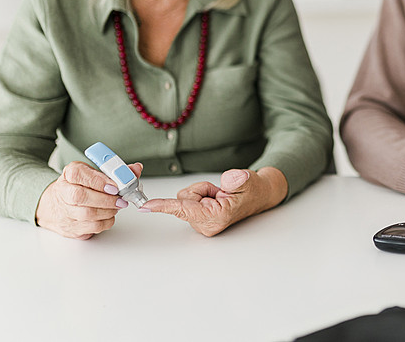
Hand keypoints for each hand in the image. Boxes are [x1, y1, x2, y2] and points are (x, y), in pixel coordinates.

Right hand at [36, 160, 142, 239]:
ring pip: (87, 214)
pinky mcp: (70, 228)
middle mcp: (63, 192)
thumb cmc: (78, 186)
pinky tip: (109, 215)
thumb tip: (136, 169)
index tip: (114, 185)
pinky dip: (105, 222)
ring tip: (116, 206)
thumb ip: (116, 171)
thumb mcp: (93, 172)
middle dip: (106, 199)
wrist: (55, 205)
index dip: (98, 181)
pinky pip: (91, 227)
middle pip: (81, 197)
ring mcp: (64, 211)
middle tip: (120, 199)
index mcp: (69, 174)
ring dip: (108, 211)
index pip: (78, 174)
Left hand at [140, 167, 287, 236]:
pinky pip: (189, 200)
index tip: (146, 206)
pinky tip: (216, 198)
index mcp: (216, 217)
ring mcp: (202, 223)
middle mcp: (206, 225)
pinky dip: (201, 194)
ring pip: (185, 198)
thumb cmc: (254, 190)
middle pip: (184, 198)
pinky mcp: (198, 219)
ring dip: (202, 191)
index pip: (185, 209)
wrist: (259, 196)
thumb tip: (227, 181)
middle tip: (221, 192)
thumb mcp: (249, 180)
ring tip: (221, 195)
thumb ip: (238, 180)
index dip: (165, 206)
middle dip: (200, 189)